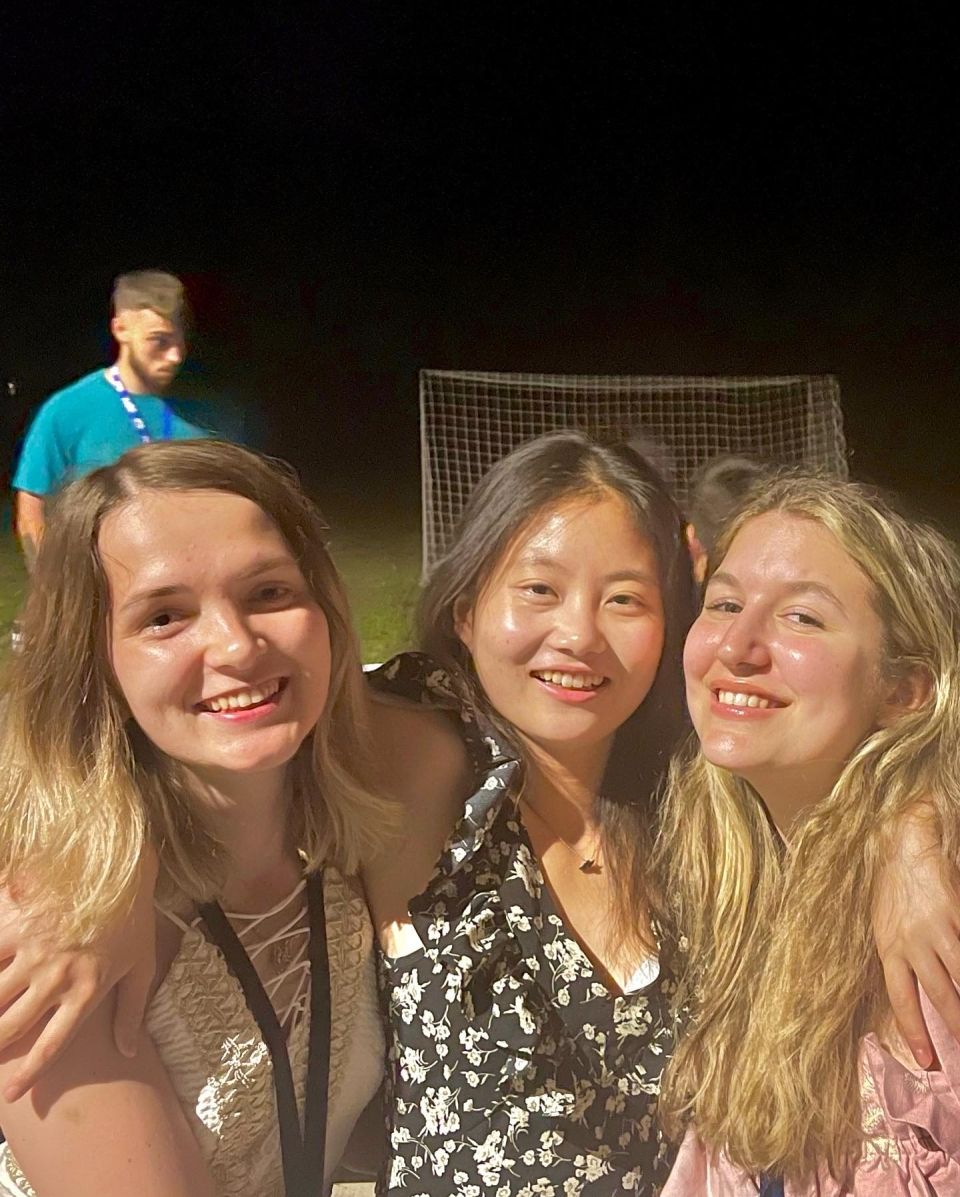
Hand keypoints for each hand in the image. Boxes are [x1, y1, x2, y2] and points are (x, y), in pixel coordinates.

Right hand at [0, 849, 157, 1099]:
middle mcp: (55, 979)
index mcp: (86, 992)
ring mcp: (33, 953)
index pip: (53, 1046)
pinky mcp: (15, 925)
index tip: (13, 1095)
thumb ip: (132, 1011)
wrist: (118, 864)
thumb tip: (129, 1052)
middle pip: (12, 1027)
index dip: (30, 1074)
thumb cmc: (133, 915)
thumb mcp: (142, 964)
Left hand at [874, 807, 959, 1067]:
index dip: (914, 1030)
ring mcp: (939, 927)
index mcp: (889, 945)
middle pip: (941, 994)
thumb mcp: (883, 921)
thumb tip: (918, 989)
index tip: (927, 1061)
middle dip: (958, 1027)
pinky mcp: (956, 911)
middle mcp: (912, 941)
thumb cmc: (894, 881)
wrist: (903, 839)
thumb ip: (900, 954)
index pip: (902, 997)